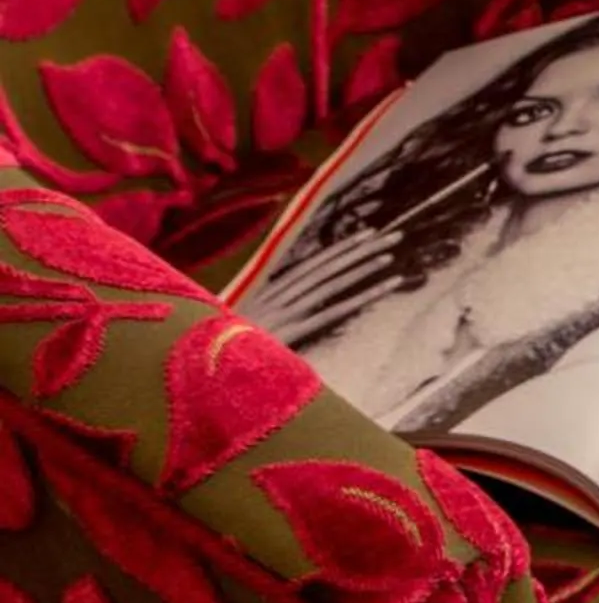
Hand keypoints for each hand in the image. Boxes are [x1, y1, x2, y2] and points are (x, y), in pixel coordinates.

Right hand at [231, 226, 409, 350]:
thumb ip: (269, 321)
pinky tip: (386, 286)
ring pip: (332, 283)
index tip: (368, 235)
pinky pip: (334, 311)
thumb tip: (288, 317)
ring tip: (392, 254)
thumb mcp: (246, 331)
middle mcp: (280, 296)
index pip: (314, 266)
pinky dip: (361, 297)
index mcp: (272, 293)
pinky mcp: (292, 331)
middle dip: (361, 250)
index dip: (341, 250)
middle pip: (327, 267)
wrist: (198, 368)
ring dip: (364, 267)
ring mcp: (286, 312)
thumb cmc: (221, 354)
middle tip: (395, 236)